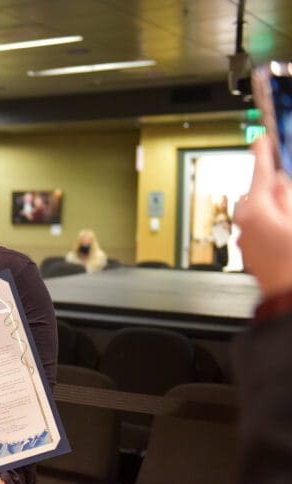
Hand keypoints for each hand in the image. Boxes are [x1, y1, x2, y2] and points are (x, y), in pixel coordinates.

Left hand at [234, 137, 291, 297]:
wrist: (288, 297)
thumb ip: (288, 197)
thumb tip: (280, 182)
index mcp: (255, 211)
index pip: (260, 173)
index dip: (262, 153)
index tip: (260, 138)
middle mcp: (243, 223)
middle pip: (260, 192)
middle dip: (276, 188)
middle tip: (290, 190)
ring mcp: (244, 238)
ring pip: (261, 211)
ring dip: (277, 208)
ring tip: (291, 223)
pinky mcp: (249, 250)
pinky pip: (260, 227)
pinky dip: (274, 223)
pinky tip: (287, 234)